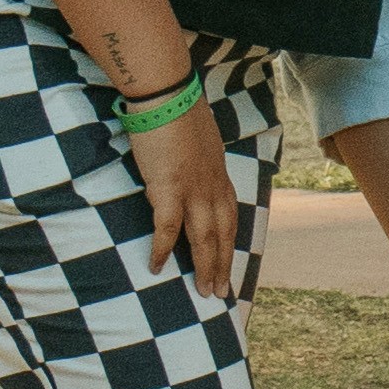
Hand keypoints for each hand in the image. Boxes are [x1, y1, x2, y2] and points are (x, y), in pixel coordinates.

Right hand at [131, 96, 238, 296]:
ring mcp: (193, 189)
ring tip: (203, 291)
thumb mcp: (201, 142)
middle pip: (223, 234)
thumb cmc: (179, 113)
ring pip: (204, 238)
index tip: (230, 265)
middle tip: (221, 293)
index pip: (231, 218)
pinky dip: (163, 249)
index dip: (230, 244)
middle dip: (223, 265)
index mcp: (219, 176)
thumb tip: (193, 170)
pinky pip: (167, 228)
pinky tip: (157, 267)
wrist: (166, 96)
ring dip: (205, 266)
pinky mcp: (169, 188)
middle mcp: (212, 187)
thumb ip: (200, 162)